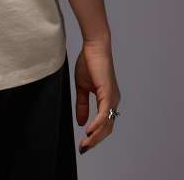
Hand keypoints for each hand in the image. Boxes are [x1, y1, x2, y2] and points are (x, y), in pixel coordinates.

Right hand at [74, 38, 120, 153]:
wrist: (93, 47)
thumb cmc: (89, 63)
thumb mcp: (82, 87)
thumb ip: (82, 105)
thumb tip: (82, 123)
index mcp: (107, 100)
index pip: (104, 124)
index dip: (95, 136)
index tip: (83, 144)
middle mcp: (113, 101)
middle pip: (107, 128)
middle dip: (95, 141)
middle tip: (83, 148)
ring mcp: (112, 98)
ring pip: (106, 124)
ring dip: (95, 136)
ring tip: (85, 144)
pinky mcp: (108, 93)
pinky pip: (104, 114)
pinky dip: (97, 124)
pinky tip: (89, 131)